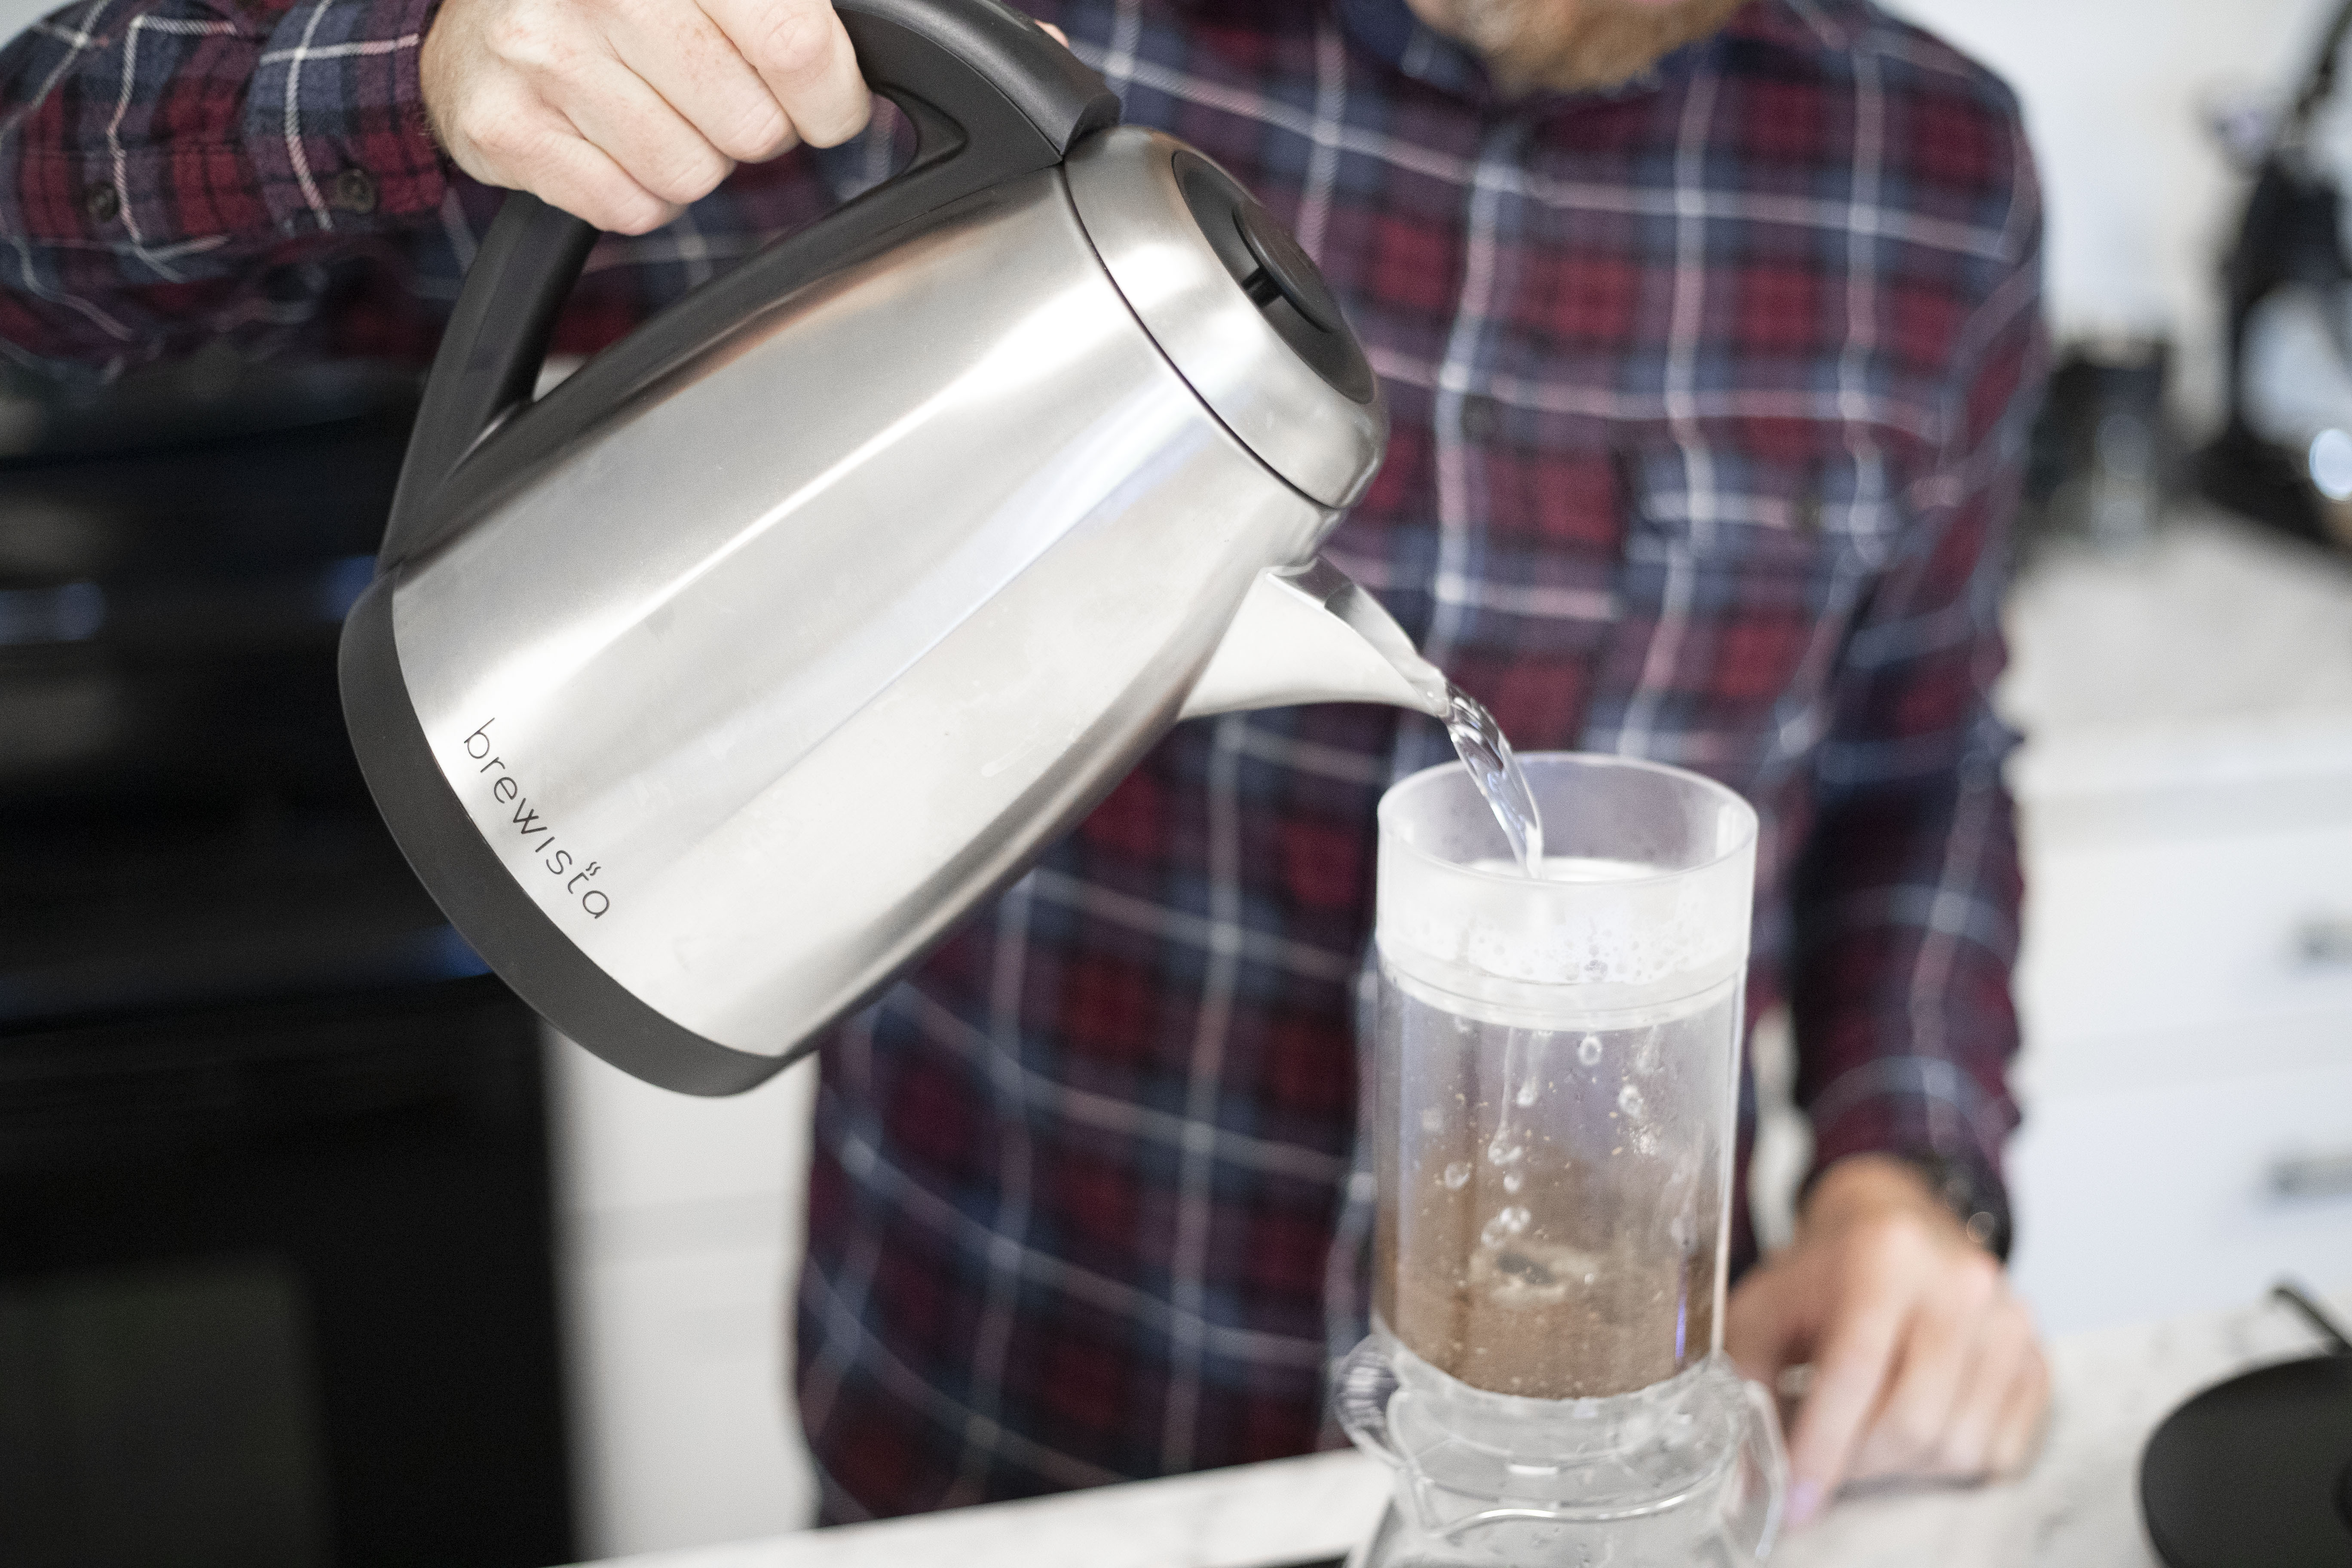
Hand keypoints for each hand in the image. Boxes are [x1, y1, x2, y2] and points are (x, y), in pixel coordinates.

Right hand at [420, 0, 871, 233]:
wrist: (486, 13)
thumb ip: (785, 17)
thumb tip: (846, 78)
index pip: (796, 44)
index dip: (831, 98)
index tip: (826, 105)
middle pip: (753, 126)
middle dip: (753, 128)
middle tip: (710, 93)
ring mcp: (543, 54)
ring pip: (692, 175)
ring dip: (692, 161)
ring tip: (652, 108)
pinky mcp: (505, 126)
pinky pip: (630, 208)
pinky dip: (637, 193)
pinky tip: (610, 139)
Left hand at [1725, 1154, 2049, 1527]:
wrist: (1891, 1223)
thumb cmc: (1821, 1275)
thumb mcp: (1763, 1310)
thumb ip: (1745, 1388)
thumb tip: (1744, 1487)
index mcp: (1883, 1258)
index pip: (1855, 1371)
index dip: (1821, 1447)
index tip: (1793, 1505)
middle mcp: (1959, 1284)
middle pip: (1913, 1420)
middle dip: (1859, 1463)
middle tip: (1828, 1461)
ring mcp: (2009, 1320)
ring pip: (1959, 1446)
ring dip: (1904, 1467)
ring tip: (1868, 1435)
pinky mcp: (2037, 1356)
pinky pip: (2002, 1451)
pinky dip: (1952, 1462)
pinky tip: (1917, 1427)